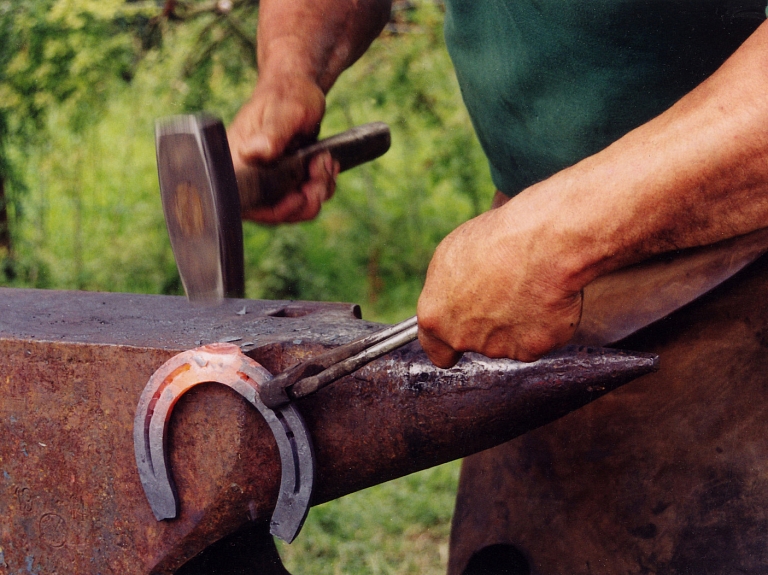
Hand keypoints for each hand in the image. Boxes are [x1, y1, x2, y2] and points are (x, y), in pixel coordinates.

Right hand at [228, 72, 338, 222]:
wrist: (300, 89)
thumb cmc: (288, 94)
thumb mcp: (285, 111)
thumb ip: (271, 134)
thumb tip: (253, 153)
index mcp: (236, 162)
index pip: (248, 206)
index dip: (277, 210)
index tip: (301, 194)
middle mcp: (247, 176)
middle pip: (274, 213)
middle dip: (306, 199)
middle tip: (322, 169)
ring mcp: (266, 181)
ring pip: (294, 209)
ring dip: (318, 190)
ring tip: (326, 162)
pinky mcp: (283, 181)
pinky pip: (303, 199)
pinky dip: (321, 186)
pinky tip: (327, 164)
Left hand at [416, 198, 583, 367]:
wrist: (545, 242)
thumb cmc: (497, 239)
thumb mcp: (451, 256)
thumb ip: (448, 290)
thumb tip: (455, 298)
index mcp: (435, 316)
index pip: (435, 349)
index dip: (448, 342)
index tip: (459, 334)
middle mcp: (462, 337)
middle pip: (474, 341)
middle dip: (487, 324)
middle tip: (504, 290)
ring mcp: (499, 347)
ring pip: (509, 341)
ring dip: (517, 321)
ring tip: (528, 284)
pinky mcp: (534, 348)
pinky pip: (540, 339)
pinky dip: (546, 323)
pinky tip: (548, 295)